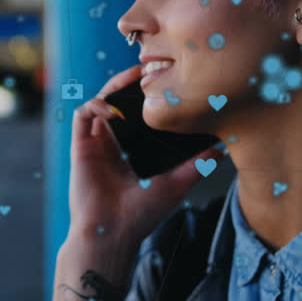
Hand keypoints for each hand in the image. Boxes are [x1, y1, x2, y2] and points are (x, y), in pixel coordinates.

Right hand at [67, 64, 222, 245]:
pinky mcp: (81, 145)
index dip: (147, 95)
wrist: (113, 233)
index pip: (137, 113)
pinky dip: (97, 105)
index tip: (165, 81)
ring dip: (114, 87)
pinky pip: (83, 114)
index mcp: (131, 148)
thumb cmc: (142, 214)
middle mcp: (113, 142)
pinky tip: (115, 110)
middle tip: (148, 68)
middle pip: (118, 100)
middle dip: (130, 82)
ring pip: (100, 100)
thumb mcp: (176, 184)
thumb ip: (196, 166)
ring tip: (133, 78)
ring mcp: (96, 142)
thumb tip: (220, 150)